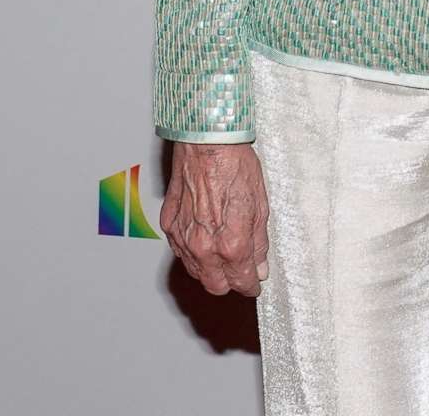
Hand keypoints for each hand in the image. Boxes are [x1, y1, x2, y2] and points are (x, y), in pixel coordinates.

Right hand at [161, 142, 270, 296]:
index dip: (251, 285)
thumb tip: (259, 267)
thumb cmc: (234, 166)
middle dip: (230, 282)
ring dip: (210, 269)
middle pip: (215, 286)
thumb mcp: (260, 206)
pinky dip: (193, 251)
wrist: (206, 142)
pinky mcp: (168, 226)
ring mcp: (182, 238)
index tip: (254, 283)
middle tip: (240, 270)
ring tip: (223, 250)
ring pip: (196, 271)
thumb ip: (258, 243)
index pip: (241, 282)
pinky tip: (205, 236)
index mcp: (231, 244)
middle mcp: (203, 246)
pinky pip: (181, 251)